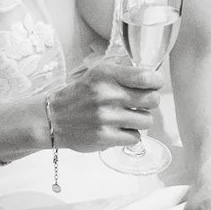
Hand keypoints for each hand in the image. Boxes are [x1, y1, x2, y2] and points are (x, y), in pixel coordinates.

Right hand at [46, 59, 163, 150]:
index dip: (157, 81)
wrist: (54, 118)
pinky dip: (131, 134)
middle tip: (142, 103)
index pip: (145, 77)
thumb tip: (151, 75)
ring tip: (129, 117)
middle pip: (152, 100)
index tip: (155, 84)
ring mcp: (107, 118)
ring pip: (147, 121)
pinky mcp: (105, 137)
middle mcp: (107, 95)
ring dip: (141, 120)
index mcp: (106, 75)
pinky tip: (120, 129)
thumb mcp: (97, 73)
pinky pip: (135, 137)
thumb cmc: (80, 95)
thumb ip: (122, 72)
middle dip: (150, 101)